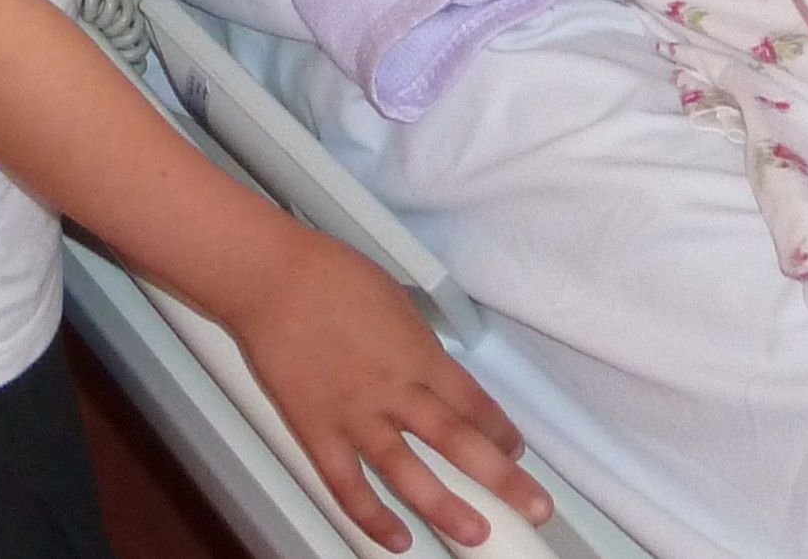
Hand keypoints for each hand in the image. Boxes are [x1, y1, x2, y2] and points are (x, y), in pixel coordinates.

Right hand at [225, 229, 546, 552]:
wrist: (272, 278)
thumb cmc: (329, 275)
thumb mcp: (393, 300)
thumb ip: (415, 343)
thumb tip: (430, 369)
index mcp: (418, 353)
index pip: (473, 402)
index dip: (500, 431)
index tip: (515, 449)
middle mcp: (395, 390)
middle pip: (458, 441)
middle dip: (502, 478)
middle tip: (535, 508)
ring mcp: (356, 415)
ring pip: (409, 472)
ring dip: (446, 507)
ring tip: (476, 534)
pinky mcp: (318, 430)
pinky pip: (348, 484)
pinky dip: (372, 517)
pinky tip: (397, 538)